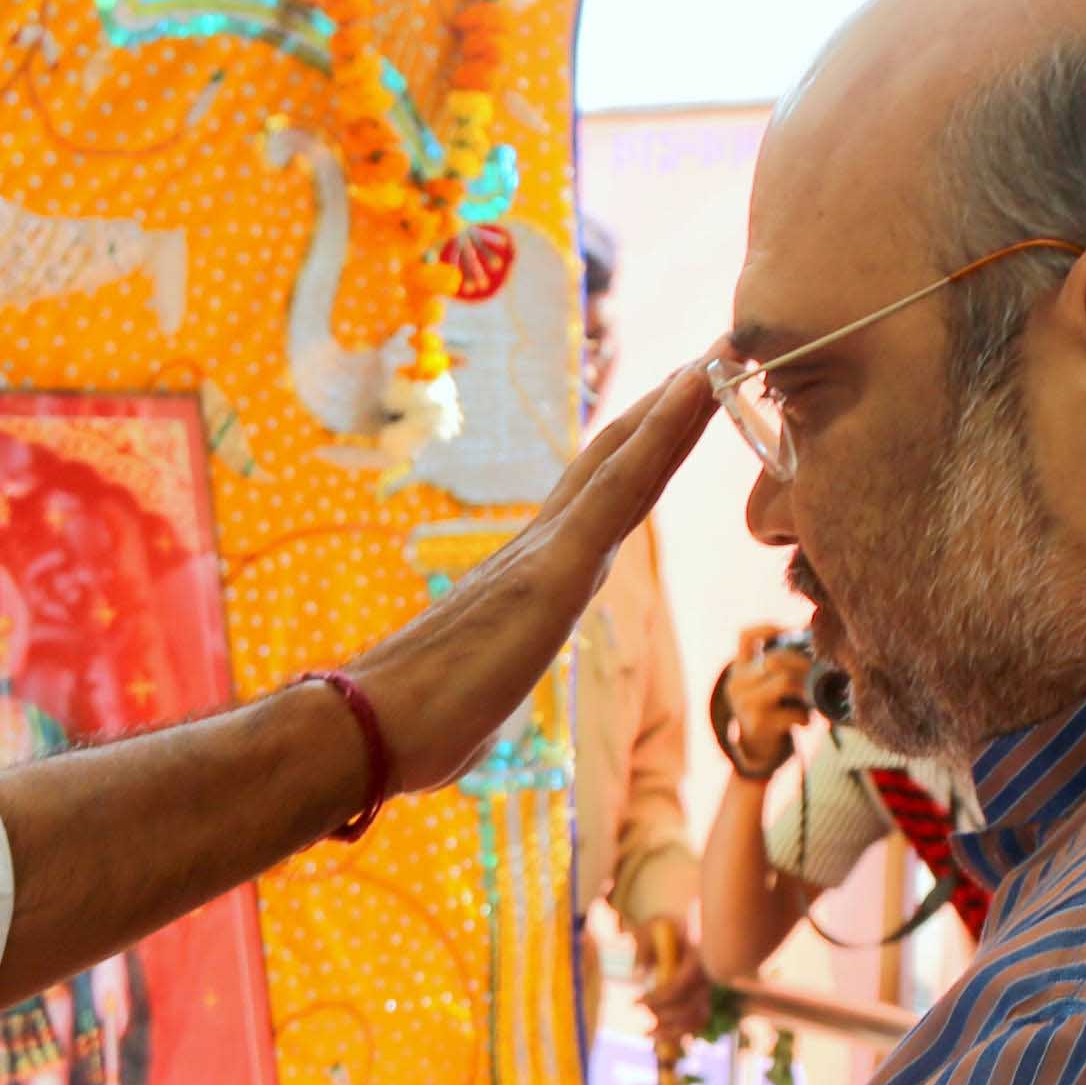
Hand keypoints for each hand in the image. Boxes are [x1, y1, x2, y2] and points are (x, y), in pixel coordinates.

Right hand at [346, 371, 715, 792]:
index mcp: (527, 582)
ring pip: (625, 462)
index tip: (672, 420)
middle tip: (708, 363)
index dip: (633, 461)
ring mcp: (547, 552)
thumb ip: (486, 694)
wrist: (368, 726)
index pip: (594, 509)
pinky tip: (696, 388)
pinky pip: (624, 485)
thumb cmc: (412, 726)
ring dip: (674, 408)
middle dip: (660, 416)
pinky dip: (664, 431)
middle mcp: (538, 551)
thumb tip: (476, 720)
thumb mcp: (476, 706)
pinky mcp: (556, 567)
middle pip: (611, 467)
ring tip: (717, 357)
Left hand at [633, 915, 709, 1039]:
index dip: (656, 999)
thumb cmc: (671, 925)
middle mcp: (708, 976)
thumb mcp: (653, 927)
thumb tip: (638, 976)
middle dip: (662, 1017)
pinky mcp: (706, 995)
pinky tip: (664, 1036)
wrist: (695, 924)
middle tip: (641, 1019)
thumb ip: (643, 947)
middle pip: (689, 1008)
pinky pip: (701, 1019)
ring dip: (675, 1032)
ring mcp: (709, 987)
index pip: (678, 986)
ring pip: (699, 1018)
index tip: (635, 1002)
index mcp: (698, 958)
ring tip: (649, 1036)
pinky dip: (685, 1031)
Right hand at [716, 625, 815, 770]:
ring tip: (813, 698)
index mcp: (740, 667)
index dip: (770, 628)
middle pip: (776, 658)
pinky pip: (792, 712)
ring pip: (785, 681)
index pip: (746, 635)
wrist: (756, 747)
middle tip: (821, 670)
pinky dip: (806, 717)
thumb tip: (819, 639)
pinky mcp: (758, 724)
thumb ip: (782, 663)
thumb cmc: (772, 708)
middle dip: (804, 663)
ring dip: (807, 689)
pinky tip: (805, 721)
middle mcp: (737, 682)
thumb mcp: (768, 682)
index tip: (792, 634)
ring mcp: (745, 703)